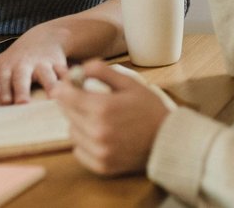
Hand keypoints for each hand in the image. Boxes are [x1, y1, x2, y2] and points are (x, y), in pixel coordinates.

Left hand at [0, 25, 69, 104]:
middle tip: (23, 102)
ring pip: (47, 75)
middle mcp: (22, 66)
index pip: (1, 80)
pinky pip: (66, 73)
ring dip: (50, 85)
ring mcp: (42, 64)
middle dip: (21, 89)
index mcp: (5, 69)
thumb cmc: (16, 62)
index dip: (2, 90)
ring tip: (54, 96)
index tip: (4, 101)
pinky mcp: (59, 64)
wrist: (43, 39)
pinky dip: (71, 80)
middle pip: (21, 78)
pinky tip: (75, 88)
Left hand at [51, 60, 172, 176]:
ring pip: (72, 132)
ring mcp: (99, 151)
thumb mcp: (130, 83)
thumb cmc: (150, 109)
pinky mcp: (101, 165)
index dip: (65, 87)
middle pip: (66, 113)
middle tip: (89, 99)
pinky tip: (100, 136)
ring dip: (79, 123)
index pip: (65, 96)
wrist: (168, 140)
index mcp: (102, 108)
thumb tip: (80, 67)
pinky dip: (84, 143)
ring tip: (98, 119)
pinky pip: (79, 151)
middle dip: (73, 103)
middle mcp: (97, 131)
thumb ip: (103, 72)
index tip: (69, 84)